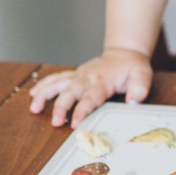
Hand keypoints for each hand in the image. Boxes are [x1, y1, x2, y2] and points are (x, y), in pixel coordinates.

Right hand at [28, 47, 151, 127]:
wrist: (124, 52)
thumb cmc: (132, 67)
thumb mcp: (142, 74)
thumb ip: (140, 87)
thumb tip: (134, 101)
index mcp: (103, 80)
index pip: (91, 97)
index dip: (83, 109)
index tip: (76, 122)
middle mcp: (87, 77)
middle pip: (71, 91)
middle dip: (62, 106)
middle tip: (56, 121)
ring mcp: (79, 75)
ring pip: (58, 83)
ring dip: (45, 94)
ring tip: (34, 108)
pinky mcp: (74, 74)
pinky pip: (56, 78)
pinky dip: (43, 84)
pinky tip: (32, 93)